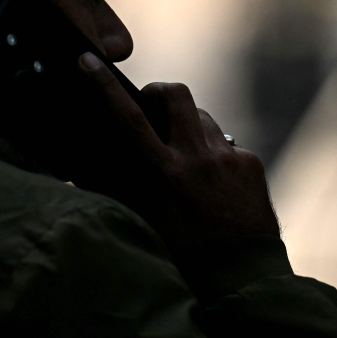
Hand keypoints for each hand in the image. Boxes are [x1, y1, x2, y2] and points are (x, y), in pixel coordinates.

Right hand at [77, 52, 279, 240]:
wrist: (246, 277)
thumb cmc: (188, 258)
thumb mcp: (148, 223)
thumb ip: (123, 189)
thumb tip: (85, 169)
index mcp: (167, 174)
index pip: (130, 119)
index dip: (105, 87)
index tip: (88, 60)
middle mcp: (199, 158)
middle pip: (175, 95)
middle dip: (158, 92)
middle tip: (150, 105)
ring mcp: (229, 157)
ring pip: (201, 116)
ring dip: (186, 125)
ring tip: (182, 155)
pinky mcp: (251, 162)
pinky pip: (224, 142)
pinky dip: (211, 152)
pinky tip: (211, 181)